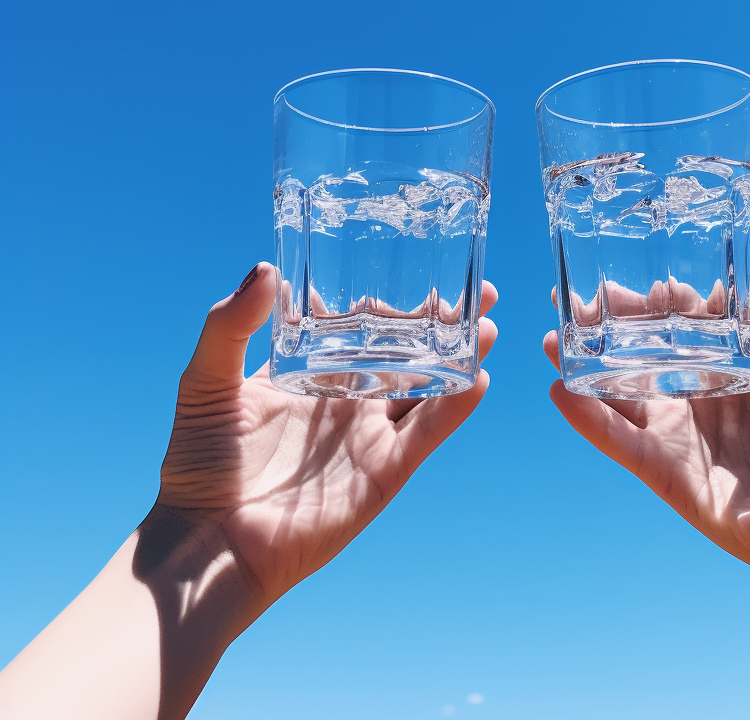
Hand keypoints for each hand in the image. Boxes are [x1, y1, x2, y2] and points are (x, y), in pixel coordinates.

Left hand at [156, 264, 498, 608]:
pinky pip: (428, 432)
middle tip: (478, 293)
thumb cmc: (198, 465)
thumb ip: (228, 326)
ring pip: (427, 387)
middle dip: (441, 323)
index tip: (418, 269)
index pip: (359, 328)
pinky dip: (456, 406)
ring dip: (459, 357)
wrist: (208, 544)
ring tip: (486, 326)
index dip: (392, 301)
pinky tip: (477, 376)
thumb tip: (266, 268)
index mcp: (309, 375)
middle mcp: (345, 401)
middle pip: (406, 353)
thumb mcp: (206, 382)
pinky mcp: (385, 470)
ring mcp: (368, 435)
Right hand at [545, 249, 749, 593]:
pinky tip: (559, 389)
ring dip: (582, 366)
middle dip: (606, 326)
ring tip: (552, 339)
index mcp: (737, 362)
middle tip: (572, 300)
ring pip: (618, 390)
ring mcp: (680, 431)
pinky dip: (586, 417)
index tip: (626, 269)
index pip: (686, 318)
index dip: (655, 296)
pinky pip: (616, 438)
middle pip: (642, 350)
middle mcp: (702, 392)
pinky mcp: (665, 469)